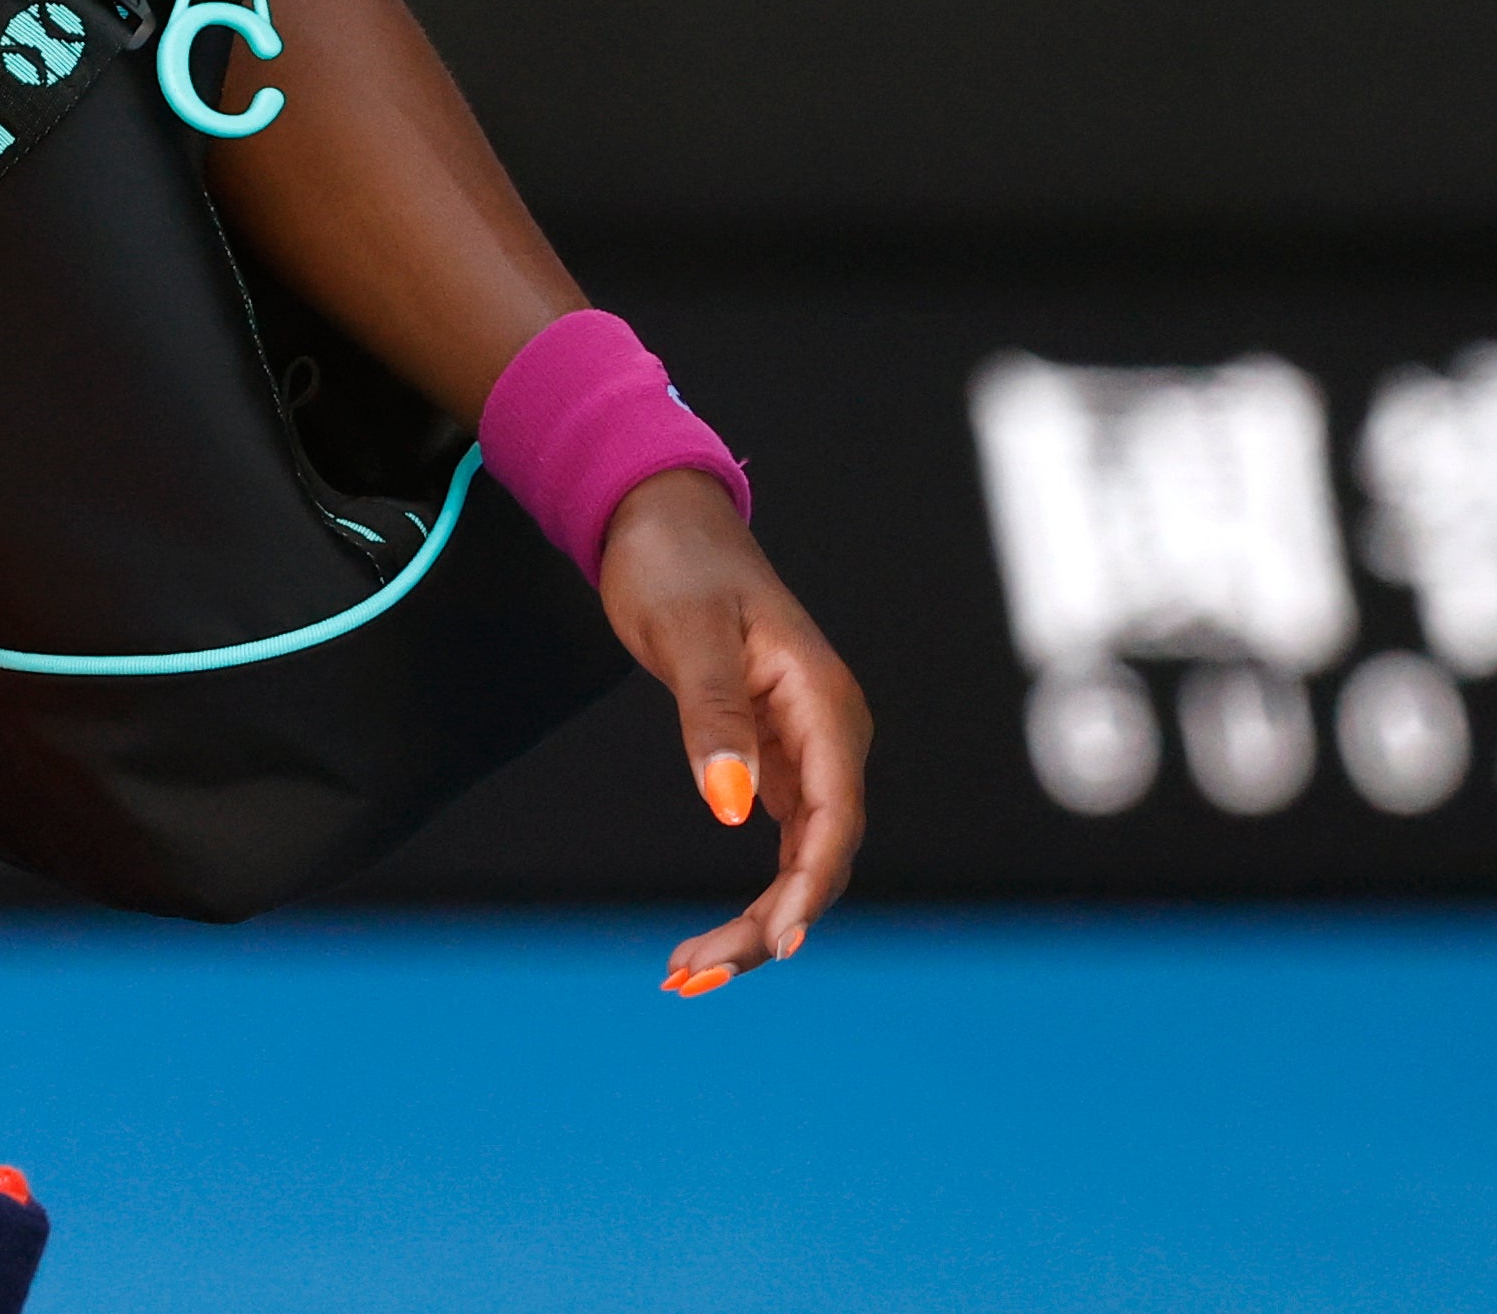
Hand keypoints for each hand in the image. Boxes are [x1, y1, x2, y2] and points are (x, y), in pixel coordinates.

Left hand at [598, 469, 868, 995]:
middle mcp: (829, 736)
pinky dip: (748, 897)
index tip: (774, 944)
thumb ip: (713, 716)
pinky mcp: (774, 760)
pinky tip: (707, 940)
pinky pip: (778, 846)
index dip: (809, 888)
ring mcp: (805, 752)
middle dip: (767, 926)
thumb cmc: (676, 564)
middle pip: (818, 857)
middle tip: (694, 975)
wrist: (661, 520)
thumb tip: (733, 808)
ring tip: (688, 974)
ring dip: (754, 925)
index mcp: (824, 705)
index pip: (835, 817)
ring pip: (799, 863)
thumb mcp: (687, 634)